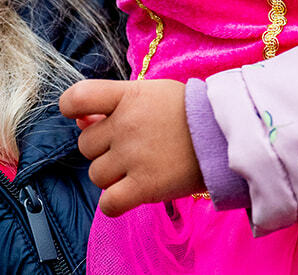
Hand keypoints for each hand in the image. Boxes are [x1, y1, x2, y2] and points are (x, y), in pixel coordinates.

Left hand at [59, 78, 204, 216]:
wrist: (226, 134)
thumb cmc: (189, 112)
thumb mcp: (151, 94)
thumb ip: (115, 105)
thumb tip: (80, 121)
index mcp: (127, 96)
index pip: (77, 98)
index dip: (71, 108)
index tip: (83, 118)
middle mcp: (125, 125)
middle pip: (85, 145)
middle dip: (102, 149)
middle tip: (130, 149)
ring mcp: (134, 156)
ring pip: (96, 174)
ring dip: (111, 176)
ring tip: (138, 169)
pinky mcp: (145, 186)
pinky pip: (109, 203)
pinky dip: (114, 203)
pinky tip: (128, 195)